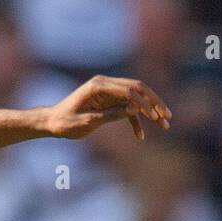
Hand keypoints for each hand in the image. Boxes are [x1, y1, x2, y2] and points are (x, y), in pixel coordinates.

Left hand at [43, 76, 171, 142]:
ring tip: (164, 125)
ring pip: (136, 97)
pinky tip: (141, 136)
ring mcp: (108, 92)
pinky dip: (136, 120)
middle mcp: (105, 84)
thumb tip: (135, 109)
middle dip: (155, 103)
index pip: (129, 90)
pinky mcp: (109, 101)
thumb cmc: (67, 122)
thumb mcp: (90, 121)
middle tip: (168, 117)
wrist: (53, 122)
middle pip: (137, 88)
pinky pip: (128, 108)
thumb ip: (112, 114)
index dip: (145, 103)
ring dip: (151, 111)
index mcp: (99, 86)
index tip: (156, 118)